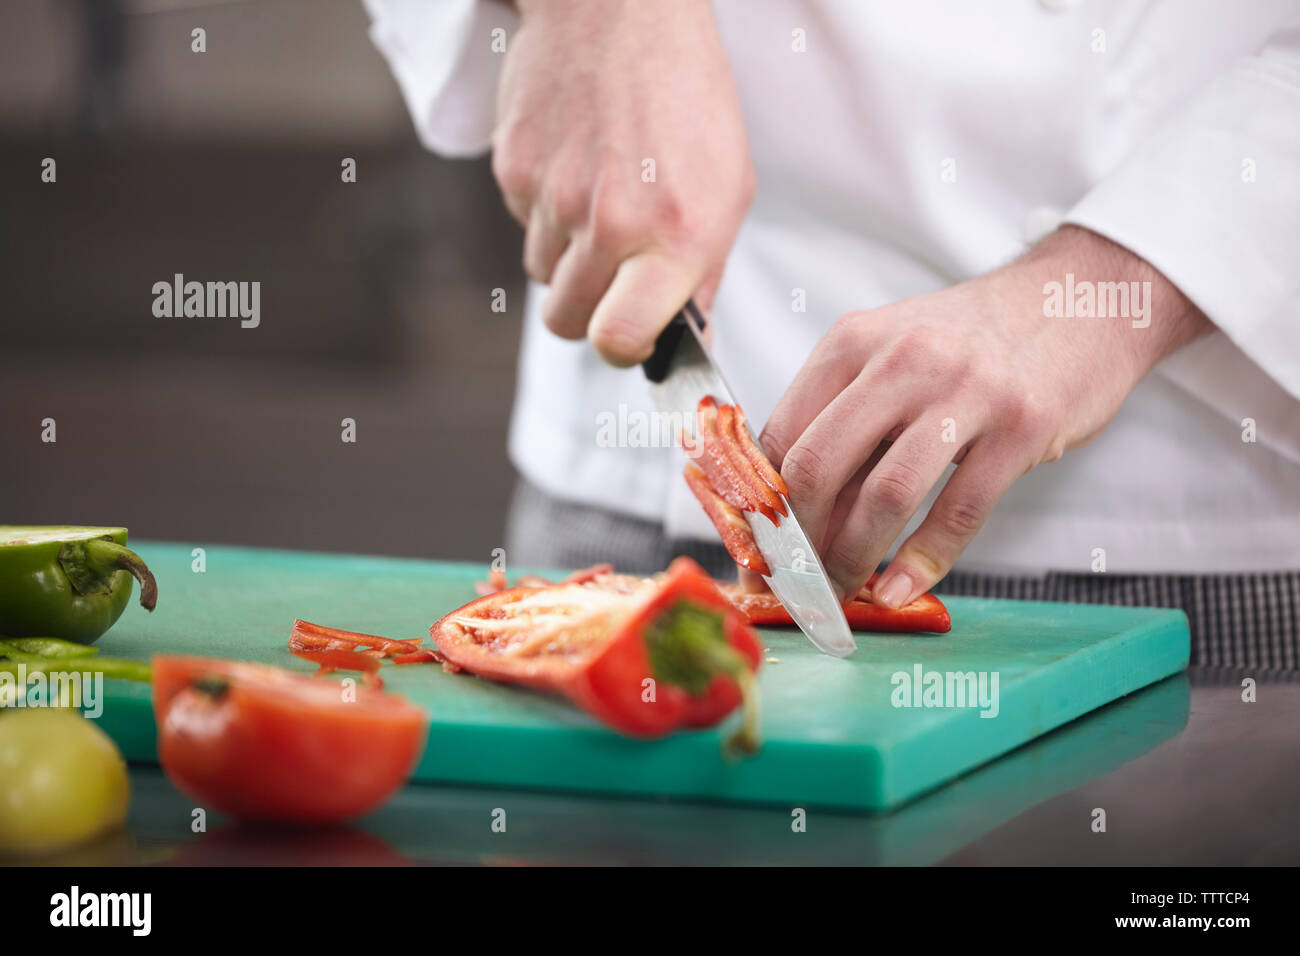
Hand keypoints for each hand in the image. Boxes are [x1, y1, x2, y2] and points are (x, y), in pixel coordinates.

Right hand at [495, 0, 753, 364]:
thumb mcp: (728, 189)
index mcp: (676, 236)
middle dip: (587, 309)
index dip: (620, 349)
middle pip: (567, 321)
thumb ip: (702, 274)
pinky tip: (576, 164)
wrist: (622, 11)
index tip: (628, 337)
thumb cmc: (688, 102)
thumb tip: (686, 340)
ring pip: (542, 275)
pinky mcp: (513, 169)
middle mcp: (610, 223)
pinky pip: (522, 224)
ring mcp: (554, 196)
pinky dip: (544, 210)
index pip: (619, 340)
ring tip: (599, 200)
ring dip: (566, 257)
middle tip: (612, 274)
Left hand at [760, 226, 1212, 605]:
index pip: (780, 436)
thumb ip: (842, 417)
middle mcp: (901, 360)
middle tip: (793, 583)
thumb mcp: (891, 351)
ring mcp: (965, 392)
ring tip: (842, 594)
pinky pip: (958, 511)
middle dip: (796, 541)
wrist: (1080, 299)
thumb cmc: (972, 340)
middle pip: (817, 466)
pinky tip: (898, 590)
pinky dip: (921, 562)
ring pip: (884, 496)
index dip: (758, 506)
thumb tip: (790, 507)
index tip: (757, 553)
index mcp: (852, 341)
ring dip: (852, 559)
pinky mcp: (1022, 427)